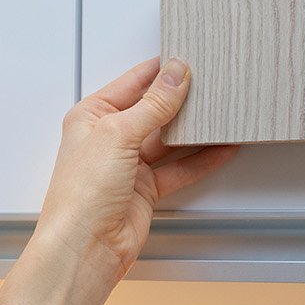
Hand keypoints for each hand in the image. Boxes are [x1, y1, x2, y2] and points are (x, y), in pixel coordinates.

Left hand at [0, 58, 237, 304]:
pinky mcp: (145, 189)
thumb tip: (174, 73)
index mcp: (92, 115)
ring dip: (195, 130)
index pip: (133, 82)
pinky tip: (221, 149)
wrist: (85, 247)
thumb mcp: (119, 134)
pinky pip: (179, 168)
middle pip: (153, 109)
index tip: (190, 58)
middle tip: (213, 84)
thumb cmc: (82, 194)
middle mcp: (109, 138)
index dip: (162, 70)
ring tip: (222, 114)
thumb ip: (153, 104)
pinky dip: (201, 159)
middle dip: (182, 99)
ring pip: (169, 139)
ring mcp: (128, 164)